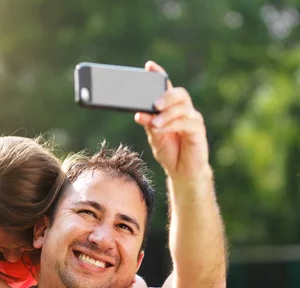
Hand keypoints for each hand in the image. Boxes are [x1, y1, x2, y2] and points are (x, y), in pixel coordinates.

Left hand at [135, 61, 209, 181]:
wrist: (182, 171)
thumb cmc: (169, 151)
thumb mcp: (154, 136)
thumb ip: (149, 124)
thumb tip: (138, 113)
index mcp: (172, 108)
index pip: (167, 87)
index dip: (159, 75)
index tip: (149, 66)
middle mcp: (184, 110)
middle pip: (179, 94)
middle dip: (166, 96)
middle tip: (154, 104)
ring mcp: (192, 119)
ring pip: (182, 108)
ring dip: (166, 115)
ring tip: (154, 123)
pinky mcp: (198, 131)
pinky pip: (186, 123)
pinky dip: (172, 125)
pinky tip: (161, 129)